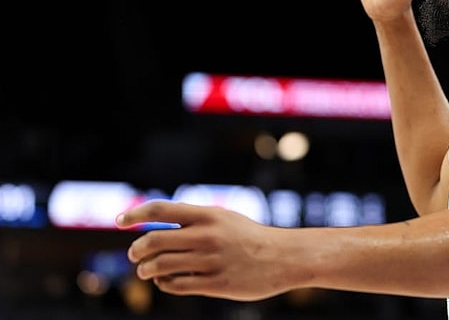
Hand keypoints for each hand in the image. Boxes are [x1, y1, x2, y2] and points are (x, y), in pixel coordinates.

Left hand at [116, 200, 296, 300]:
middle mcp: (207, 236)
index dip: (135, 214)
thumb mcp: (224, 219)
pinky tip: (165, 281)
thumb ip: (194, 220)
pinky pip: (176, 285)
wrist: (283, 257)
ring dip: (146, 270)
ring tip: (146, 270)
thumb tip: (157, 226)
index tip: (119, 221)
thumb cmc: (249, 237)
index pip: (161, 210)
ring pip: (160, 266)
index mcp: (208, 215)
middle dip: (137, 250)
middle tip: (135, 254)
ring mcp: (211, 261)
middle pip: (153, 241)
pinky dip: (164, 283)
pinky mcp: (216, 284)